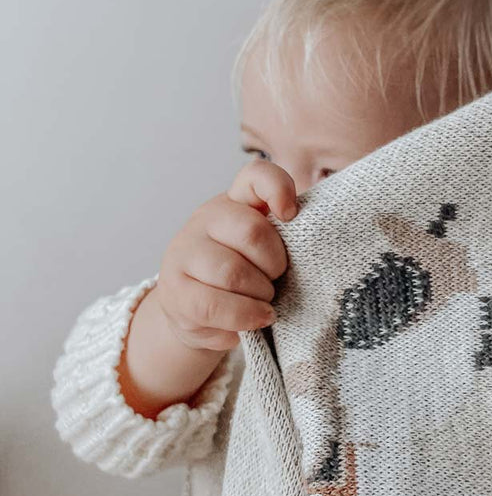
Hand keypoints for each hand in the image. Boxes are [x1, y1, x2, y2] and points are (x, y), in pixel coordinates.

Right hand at [153, 160, 297, 351]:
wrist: (195, 312)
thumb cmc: (244, 276)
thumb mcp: (265, 251)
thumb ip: (284, 238)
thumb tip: (313, 242)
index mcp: (236, 202)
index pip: (256, 176)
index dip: (278, 189)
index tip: (291, 214)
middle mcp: (206, 219)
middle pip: (252, 232)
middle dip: (274, 264)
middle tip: (277, 279)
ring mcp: (185, 252)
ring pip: (232, 272)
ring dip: (259, 294)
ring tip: (265, 302)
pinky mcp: (174, 289)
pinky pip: (214, 305)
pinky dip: (243, 316)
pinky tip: (256, 319)